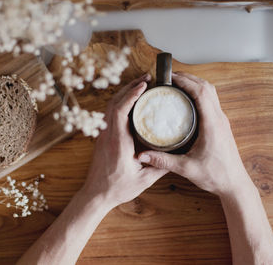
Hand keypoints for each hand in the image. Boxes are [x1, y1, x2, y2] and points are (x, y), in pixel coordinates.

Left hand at [82, 74, 167, 207]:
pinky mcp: (102, 138)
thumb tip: (176, 154)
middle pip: (114, 103)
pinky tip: (131, 103)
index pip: (120, 111)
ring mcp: (103, 135)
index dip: (131, 95)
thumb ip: (159, 166)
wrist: (96, 194)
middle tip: (147, 79)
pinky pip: (110, 114)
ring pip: (110, 107)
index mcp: (117, 143)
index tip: (143, 85)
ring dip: (124, 94)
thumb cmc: (117, 188)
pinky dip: (120, 103)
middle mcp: (107, 135)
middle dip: (129, 87)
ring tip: (141, 86)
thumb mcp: (143, 180)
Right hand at [138, 72, 251, 195]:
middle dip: (189, 78)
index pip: (201, 93)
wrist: (234, 184)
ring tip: (176, 85)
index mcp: (212, 124)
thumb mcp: (186, 168)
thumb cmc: (215, 176)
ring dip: (195, 84)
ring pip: (211, 93)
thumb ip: (163, 160)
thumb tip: (143, 155)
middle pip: (206, 87)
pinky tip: (186, 101)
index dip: (185, 81)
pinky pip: (211, 102)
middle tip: (169, 78)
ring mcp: (221, 121)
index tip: (169, 78)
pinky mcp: (220, 125)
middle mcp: (219, 119)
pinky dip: (199, 94)